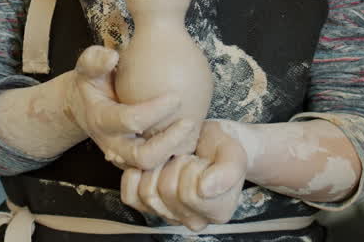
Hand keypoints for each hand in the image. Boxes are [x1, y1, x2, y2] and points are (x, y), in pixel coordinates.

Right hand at [62, 46, 195, 169]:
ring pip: (151, 167)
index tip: (176, 97)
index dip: (155, 111)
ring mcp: (123, 157)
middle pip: (143, 156)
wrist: (81, 107)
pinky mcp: (134, 163)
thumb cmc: (92, 84)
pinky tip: (189, 139)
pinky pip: (155, 167)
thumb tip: (113, 56)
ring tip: (191, 131)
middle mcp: (112, 144)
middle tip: (189, 122)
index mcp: (101, 121)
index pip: (130, 120)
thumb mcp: (86, 68)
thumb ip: (95, 61)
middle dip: (169, 141)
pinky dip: (172, 157)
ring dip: (174, 151)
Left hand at [119, 120, 246, 230]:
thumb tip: (204, 189)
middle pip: (167, 191)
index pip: (191, 194)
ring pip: (148, 193)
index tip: (201, 161)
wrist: (208, 143)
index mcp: (217, 212)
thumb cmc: (221, 148)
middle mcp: (193, 220)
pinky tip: (152, 165)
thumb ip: (227, 172)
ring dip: (158, 167)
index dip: (192, 169)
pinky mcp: (147, 206)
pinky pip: (130, 196)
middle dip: (175, 165)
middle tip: (187, 158)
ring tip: (174, 161)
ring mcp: (169, 215)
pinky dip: (135, 176)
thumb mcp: (233, 153)